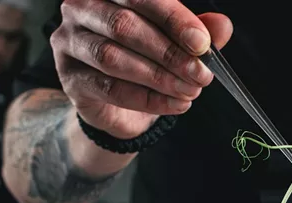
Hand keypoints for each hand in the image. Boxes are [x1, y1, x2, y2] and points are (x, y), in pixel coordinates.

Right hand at [52, 0, 233, 138]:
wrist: (119, 104)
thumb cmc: (145, 59)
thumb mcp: (177, 42)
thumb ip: (198, 31)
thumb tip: (222, 25)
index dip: (174, 19)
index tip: (203, 44)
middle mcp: (81, 7)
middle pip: (124, 25)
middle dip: (169, 52)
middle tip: (201, 74)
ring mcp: (69, 41)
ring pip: (113, 58)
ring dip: (158, 77)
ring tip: (189, 91)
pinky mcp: (69, 78)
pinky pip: (108, 88)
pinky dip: (146, 99)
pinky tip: (174, 104)